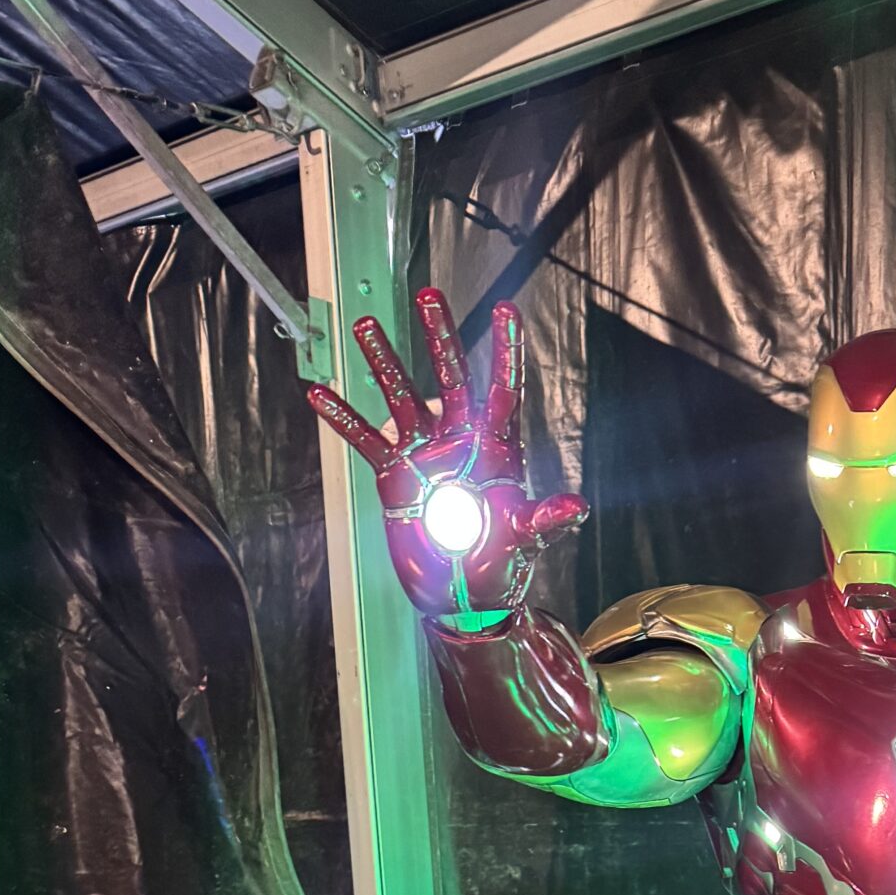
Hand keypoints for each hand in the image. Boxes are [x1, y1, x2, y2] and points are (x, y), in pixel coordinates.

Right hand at [305, 288, 586, 623]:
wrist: (464, 599)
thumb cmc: (502, 567)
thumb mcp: (525, 541)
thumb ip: (545, 520)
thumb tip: (577, 507)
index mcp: (497, 449)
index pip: (503, 391)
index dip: (506, 352)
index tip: (506, 309)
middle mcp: (460, 441)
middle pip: (450, 378)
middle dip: (440, 338)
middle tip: (429, 295)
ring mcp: (425, 455)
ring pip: (402, 397)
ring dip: (384, 362)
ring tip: (366, 326)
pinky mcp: (395, 477)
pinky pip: (366, 441)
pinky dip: (343, 419)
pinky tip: (318, 394)